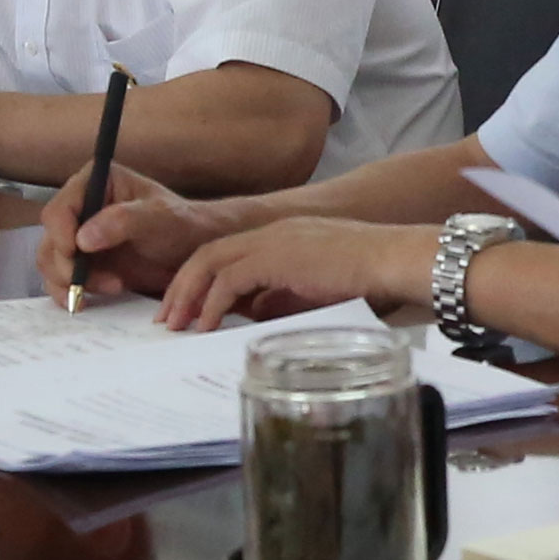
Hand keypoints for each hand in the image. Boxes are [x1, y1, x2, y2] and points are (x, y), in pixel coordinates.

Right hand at [41, 178, 239, 303]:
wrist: (193, 253)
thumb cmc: (181, 226)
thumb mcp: (159, 218)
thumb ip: (122, 221)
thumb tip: (82, 238)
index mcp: (94, 182)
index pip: (60, 208)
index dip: (60, 233)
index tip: (74, 252)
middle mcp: (80, 207)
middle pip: (50, 238)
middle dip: (66, 264)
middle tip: (89, 282)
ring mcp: (78, 236)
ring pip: (51, 261)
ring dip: (71, 281)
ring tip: (111, 286)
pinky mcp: (82, 262)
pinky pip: (61, 280)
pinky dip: (70, 292)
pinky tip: (88, 300)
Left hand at [161, 219, 430, 330]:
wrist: (392, 258)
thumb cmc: (367, 275)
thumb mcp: (313, 286)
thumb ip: (281, 295)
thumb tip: (254, 313)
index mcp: (278, 237)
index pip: (223, 254)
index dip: (198, 282)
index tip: (185, 310)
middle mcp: (269, 233)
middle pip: (206, 255)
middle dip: (180, 288)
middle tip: (167, 319)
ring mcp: (271, 241)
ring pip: (208, 263)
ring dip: (187, 295)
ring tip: (176, 326)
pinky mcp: (275, 256)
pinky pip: (229, 279)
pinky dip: (212, 303)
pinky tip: (206, 326)